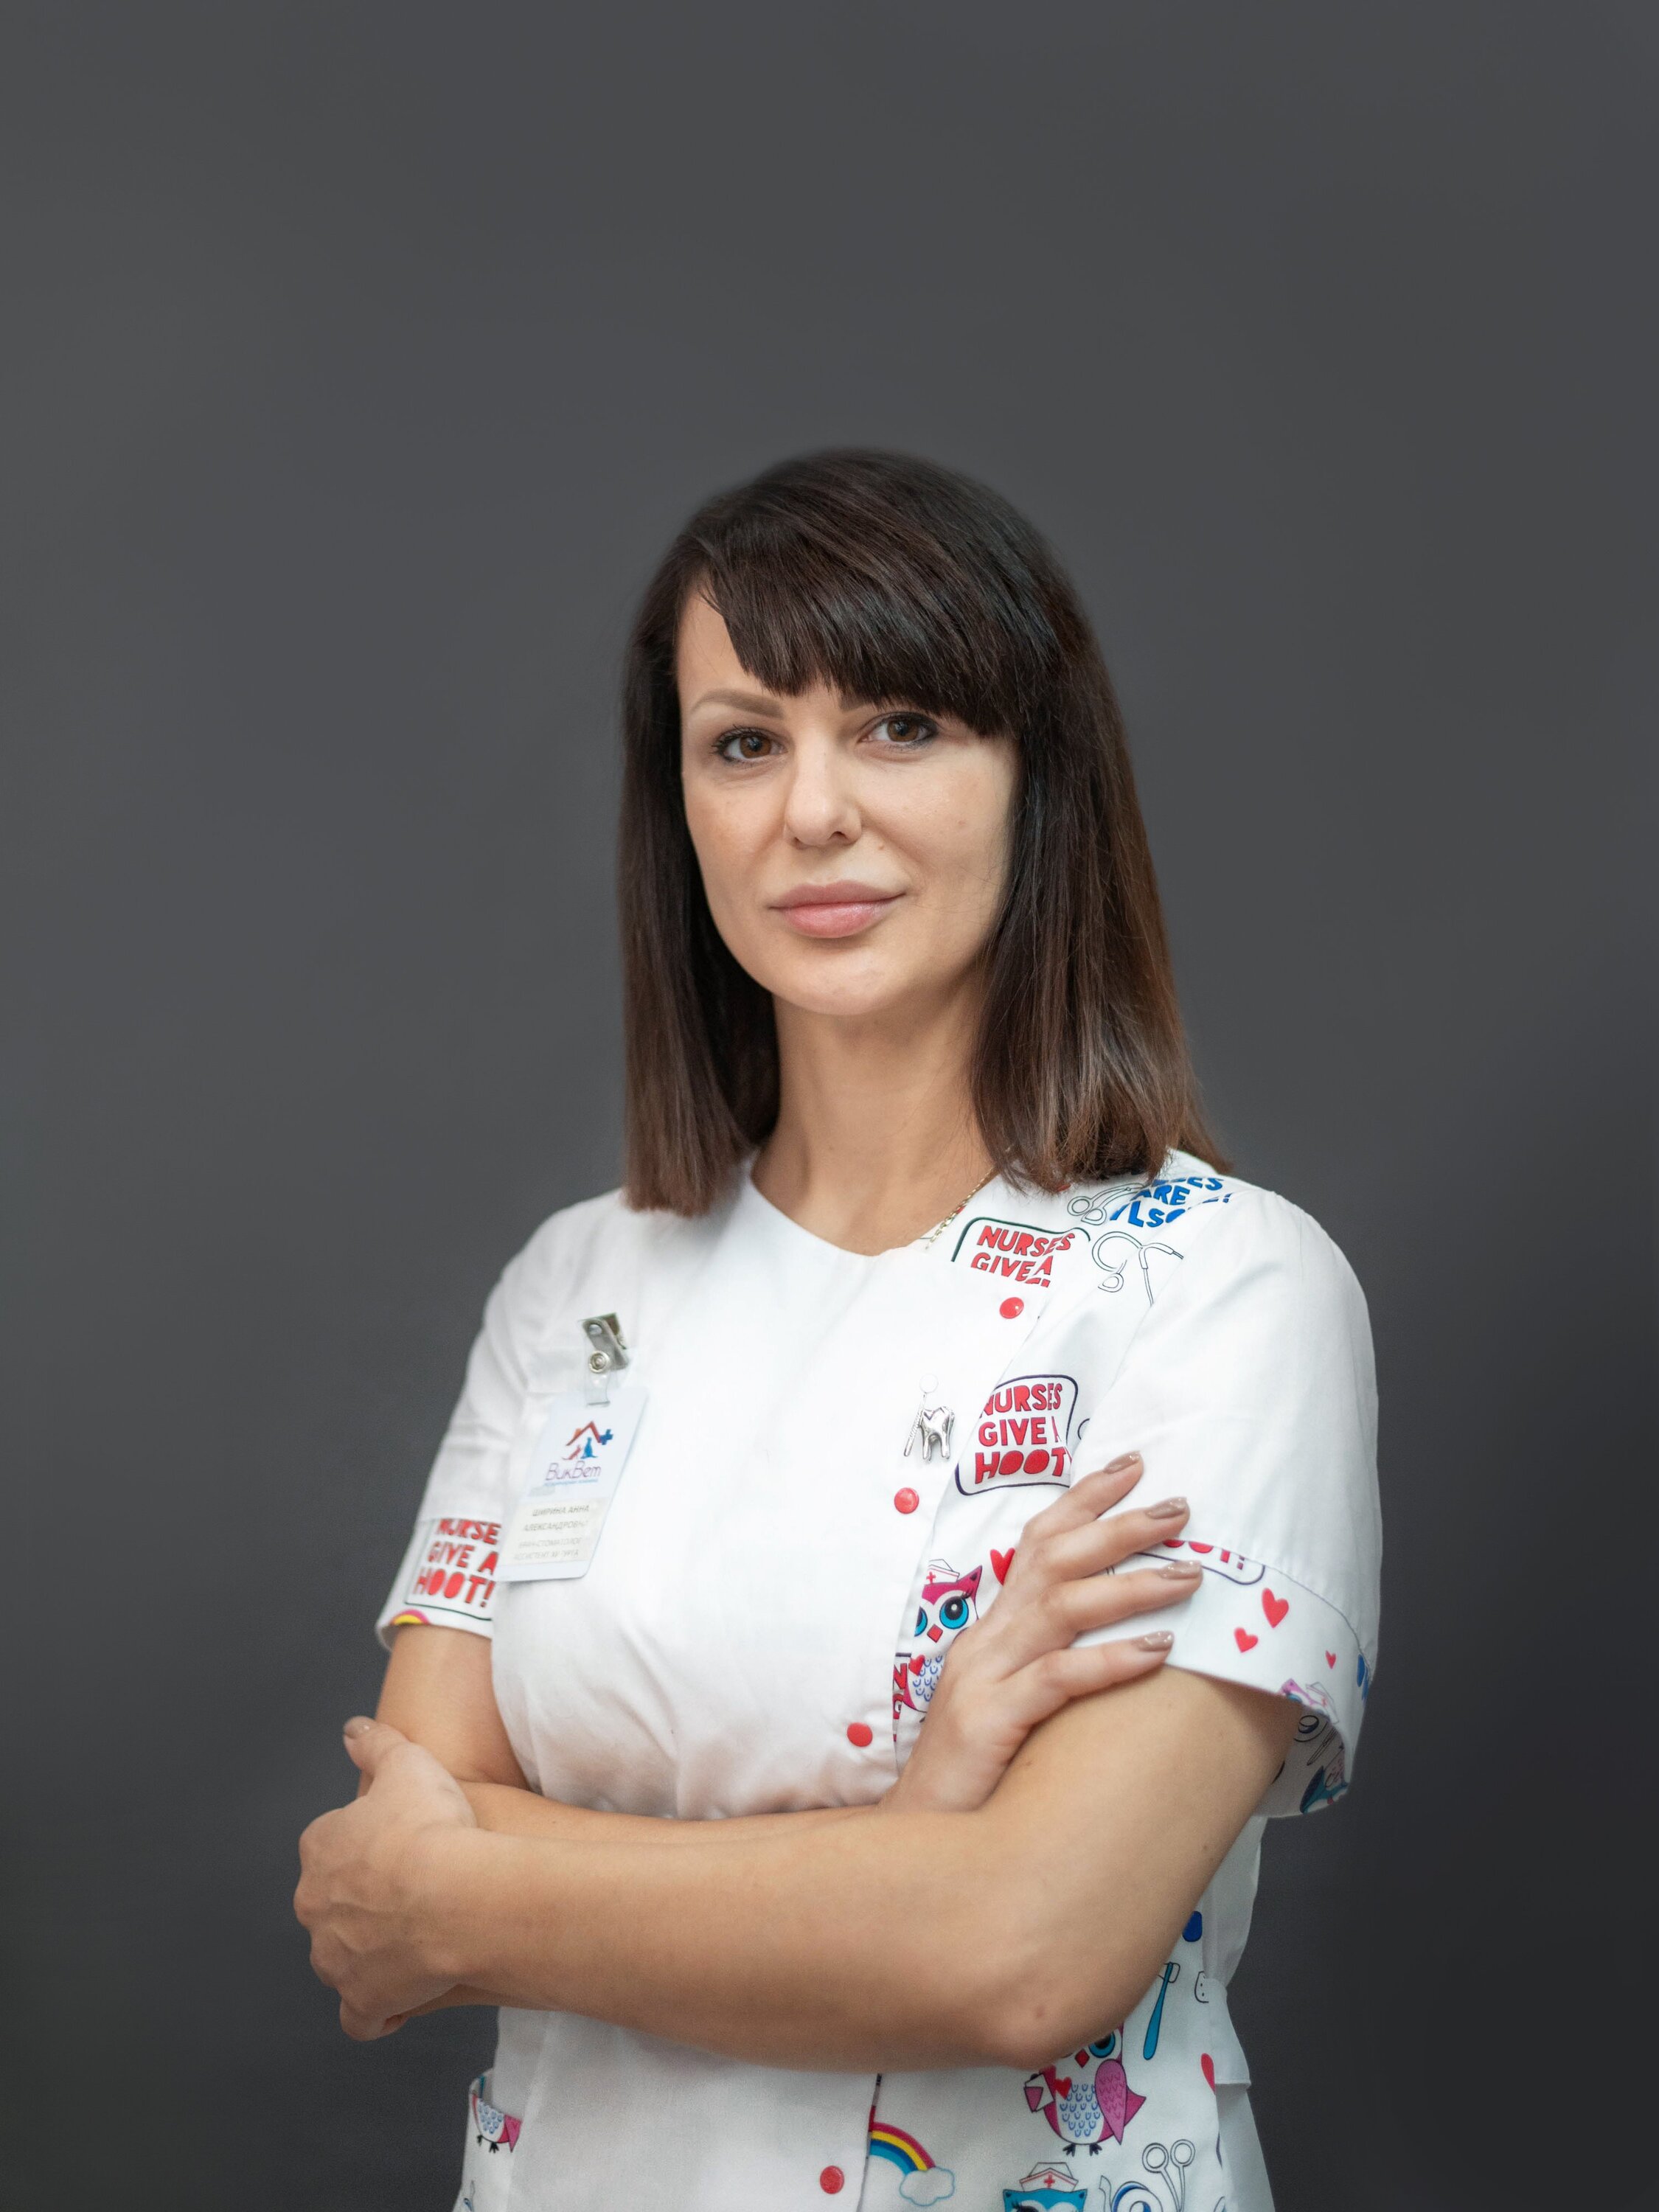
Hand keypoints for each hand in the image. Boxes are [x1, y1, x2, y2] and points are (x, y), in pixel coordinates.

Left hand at [294, 1716, 480, 2039]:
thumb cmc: (430, 1826)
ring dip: (363, 1953)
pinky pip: (359, 2017)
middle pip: (328, 1904)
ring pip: (338, 1958)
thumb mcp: (408, 1762)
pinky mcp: (362, 2000)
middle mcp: (316, 1906)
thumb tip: (351, 1728)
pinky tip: (396, 2005)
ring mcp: (336, 1958)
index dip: (360, 1844)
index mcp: (321, 1849)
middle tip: (404, 1893)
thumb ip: (376, 1743)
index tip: (391, 1845)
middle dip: (356, 1902)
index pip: (326, 1844)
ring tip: (407, 1944)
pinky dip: (372, 2013)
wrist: (453, 1897)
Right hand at [883, 1453, 1199, 1814]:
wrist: (917, 1839)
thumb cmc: (978, 1778)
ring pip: (1062, 1608)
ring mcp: (983, 1678)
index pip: (1037, 1543)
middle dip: (1118, 1525)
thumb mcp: (1017, 1707)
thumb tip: (1130, 1643)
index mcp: (993, 1631)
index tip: (1133, 1466)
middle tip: (1180, 1506)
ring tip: (1191, 1575)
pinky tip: (1158, 1650)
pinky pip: (1058, 1678)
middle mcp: (986, 1641)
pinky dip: (1111, 1658)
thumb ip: (1053, 1667)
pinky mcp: (989, 1721)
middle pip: (1053, 1559)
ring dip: (1131, 1585)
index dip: (1083, 1500)